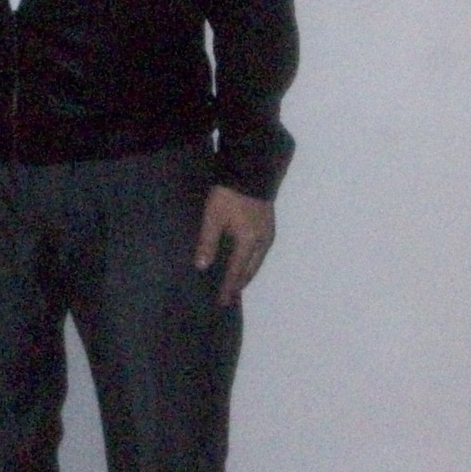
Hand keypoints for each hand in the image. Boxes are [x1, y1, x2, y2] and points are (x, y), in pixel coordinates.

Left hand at [195, 187, 274, 304]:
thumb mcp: (213, 217)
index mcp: (249, 242)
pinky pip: (260, 250)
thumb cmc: (229, 193)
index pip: (237, 271)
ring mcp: (268, 232)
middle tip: (230, 295)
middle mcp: (262, 241)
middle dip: (240, 283)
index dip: (229, 287)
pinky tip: (245, 258)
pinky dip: (252, 260)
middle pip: (251, 269)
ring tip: (237, 281)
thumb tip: (202, 266)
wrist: (249, 170)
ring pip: (257, 260)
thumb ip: (208, 242)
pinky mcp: (268, 223)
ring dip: (247, 272)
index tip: (223, 301)